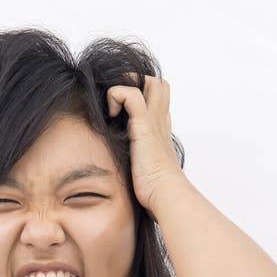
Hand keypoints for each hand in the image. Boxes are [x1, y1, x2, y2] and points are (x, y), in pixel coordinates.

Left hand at [106, 74, 183, 215]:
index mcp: (161, 132)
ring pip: (148, 81)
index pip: (158, 101)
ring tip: (114, 107)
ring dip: (126, 84)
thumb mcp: (144, 172)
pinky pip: (129, 93)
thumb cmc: (155, 192)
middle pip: (158, 84)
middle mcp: (160, 122)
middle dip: (135, 83)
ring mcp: (154, 121)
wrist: (165, 195)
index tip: (121, 114)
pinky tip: (111, 116)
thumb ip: (135, 163)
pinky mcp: (144, 125)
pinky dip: (116, 96)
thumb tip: (122, 170)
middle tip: (118, 104)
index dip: (141, 97)